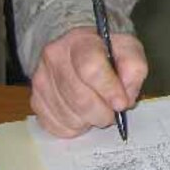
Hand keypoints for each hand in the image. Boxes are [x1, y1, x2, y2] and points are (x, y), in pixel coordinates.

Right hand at [30, 27, 147, 137]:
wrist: (75, 46)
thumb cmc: (105, 50)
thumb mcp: (128, 48)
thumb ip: (134, 69)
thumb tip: (125, 98)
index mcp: (80, 41)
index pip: (91, 68)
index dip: (109, 90)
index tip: (122, 104)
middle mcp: (54, 58)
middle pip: (80, 98)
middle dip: (103, 113)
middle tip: (112, 112)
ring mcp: (41, 80)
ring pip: (69, 116)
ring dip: (89, 121)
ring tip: (97, 109)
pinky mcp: (35, 100)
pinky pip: (55, 127)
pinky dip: (74, 128)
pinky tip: (81, 114)